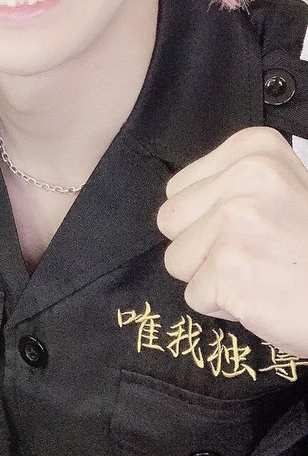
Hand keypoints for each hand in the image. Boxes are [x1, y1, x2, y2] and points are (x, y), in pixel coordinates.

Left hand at [158, 126, 307, 356]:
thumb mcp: (286, 186)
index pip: (179, 188)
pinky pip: (195, 296)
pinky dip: (225, 307)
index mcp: (254, 149)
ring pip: (177, 260)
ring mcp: (234, 223)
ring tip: (259, 274)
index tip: (253, 226)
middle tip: (253, 254)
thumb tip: (182, 205)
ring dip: (212, 278)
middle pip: (170, 221)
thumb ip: (233, 184)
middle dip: (202, 247)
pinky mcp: (230, 270)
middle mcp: (243, 177)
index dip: (206, 217)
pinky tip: (263, 296)